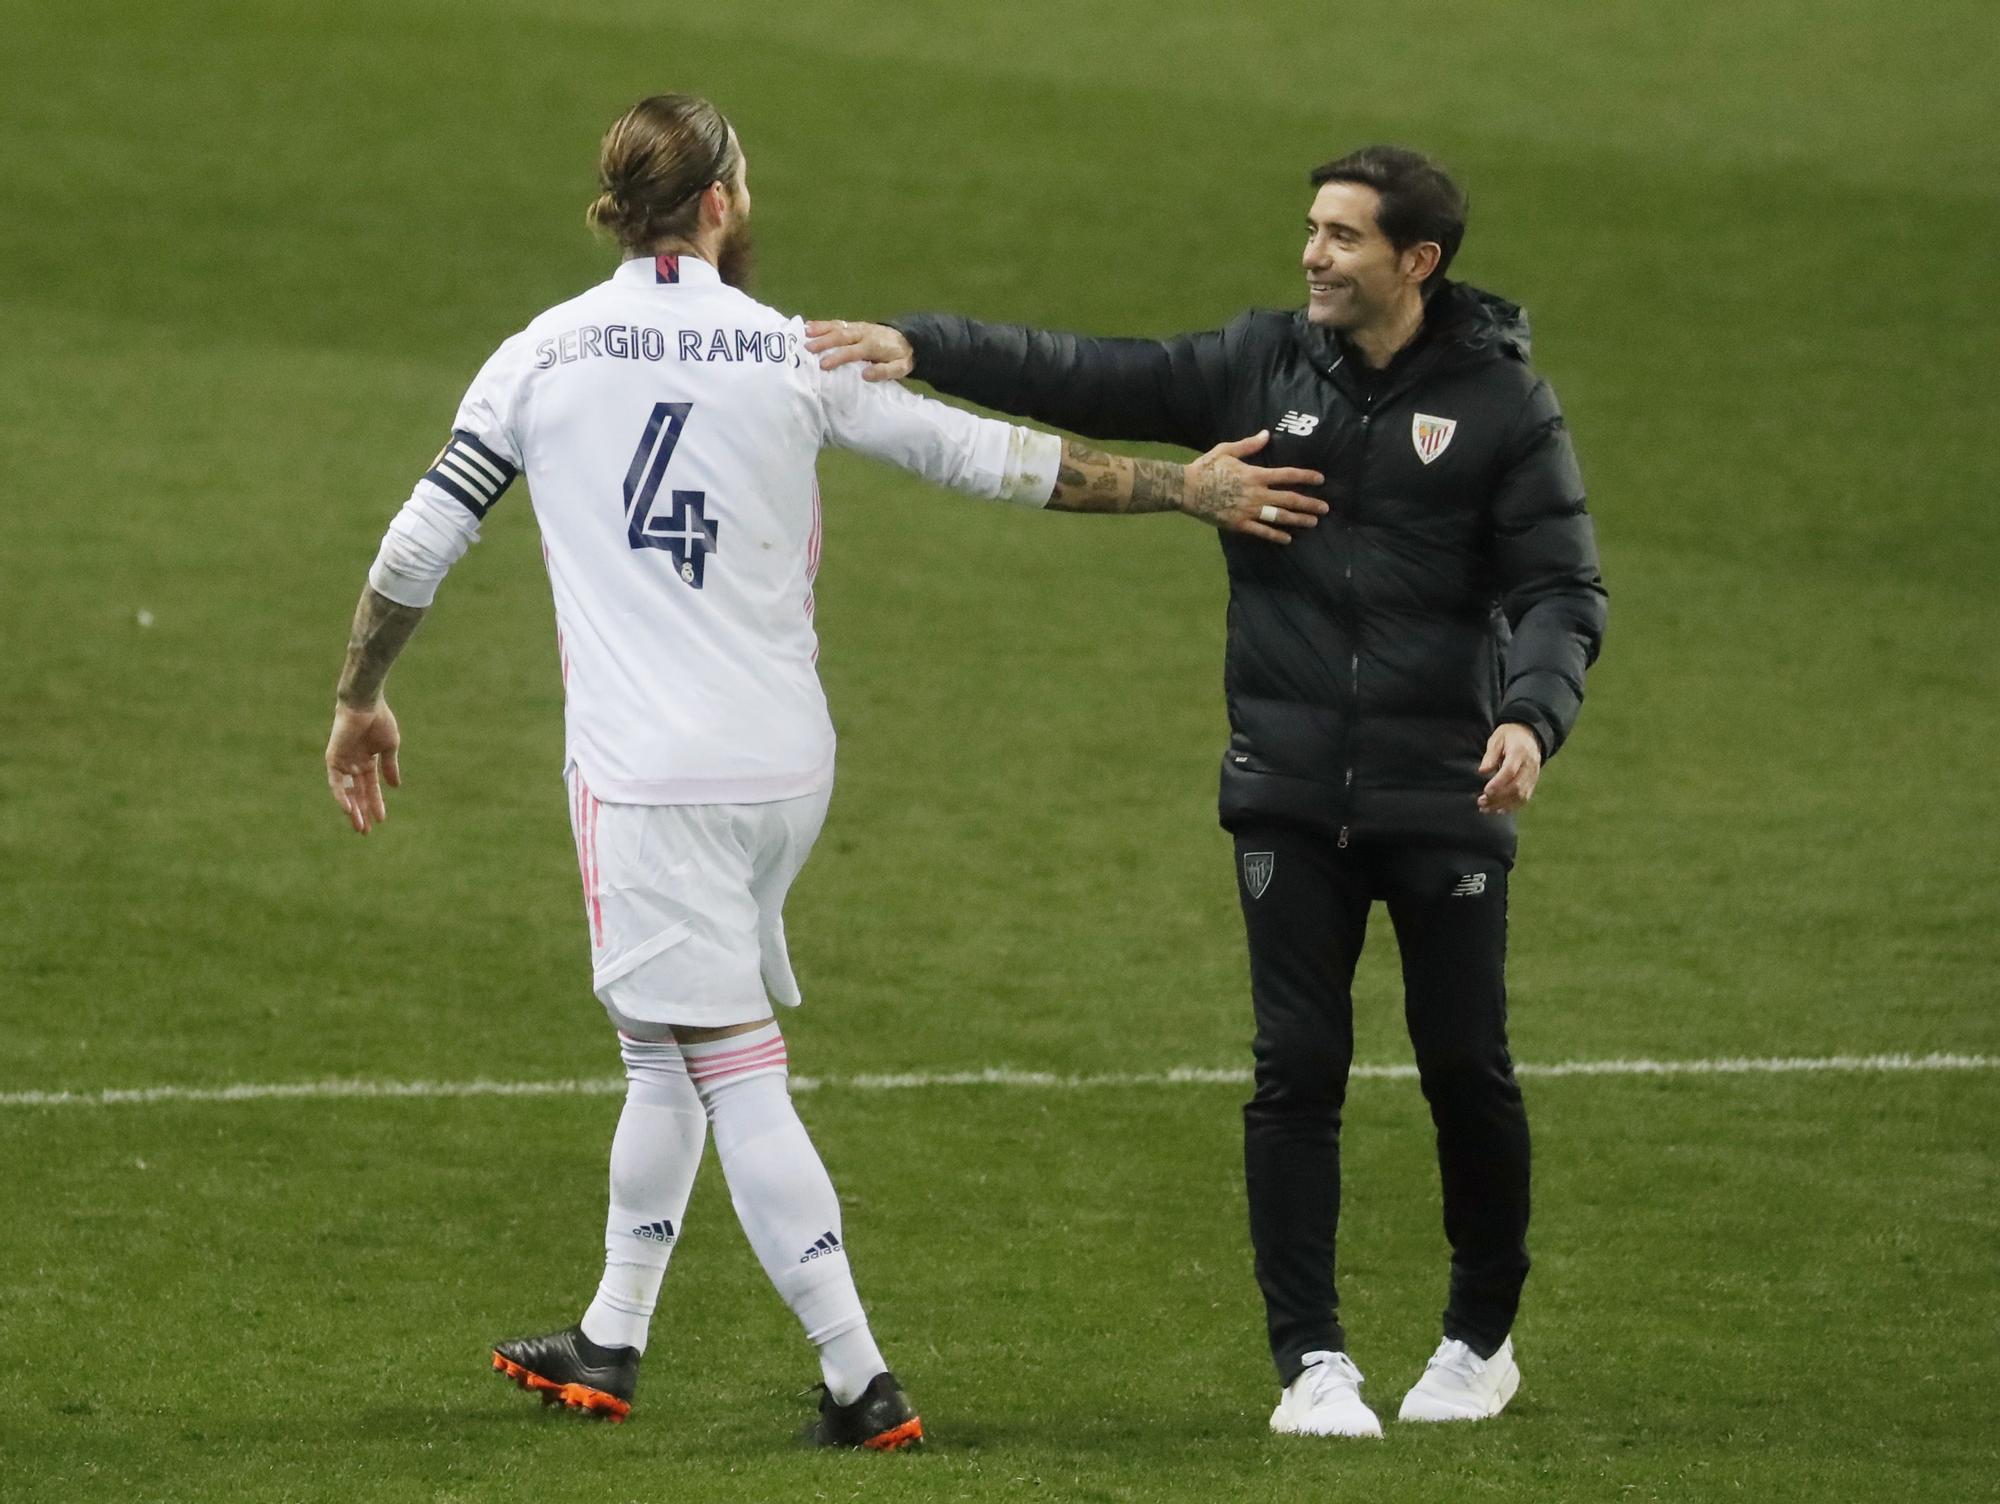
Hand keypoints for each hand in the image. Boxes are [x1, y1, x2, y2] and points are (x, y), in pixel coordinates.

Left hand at [326, 700, 401, 834]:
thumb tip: (395, 787)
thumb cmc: (380, 721)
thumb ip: (390, 767)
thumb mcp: (389, 748)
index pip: (370, 788)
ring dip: (352, 810)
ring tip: (358, 826)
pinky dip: (341, 795)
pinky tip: (348, 809)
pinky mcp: (333, 759)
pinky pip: (335, 782)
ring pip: (346, 792)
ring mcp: (342, 762)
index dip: (376, 803)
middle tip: (365, 831)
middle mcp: (353, 764)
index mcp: (367, 761)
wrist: (366, 705)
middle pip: (356, 794)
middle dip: (362, 812)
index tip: (381, 819)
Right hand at [803, 319, 914, 381]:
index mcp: (873, 345)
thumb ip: (884, 372)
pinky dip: (823, 324)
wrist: (909, 339)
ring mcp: (858, 327)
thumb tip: (865, 375)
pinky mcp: (854, 325)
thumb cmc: (900, 357)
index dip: (838, 357)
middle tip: (807, 348)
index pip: (852, 351)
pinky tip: (808, 326)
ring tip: (803, 332)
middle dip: (824, 341)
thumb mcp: (900, 368)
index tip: (823, 365)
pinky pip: (838, 323)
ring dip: (820, 329)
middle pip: (841, 336)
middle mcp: (863, 333)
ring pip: (837, 326)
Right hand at [1183, 430, 1325, 543]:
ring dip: (1298, 519)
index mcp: (1255, 474)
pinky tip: (1287, 538)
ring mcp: (1248, 511)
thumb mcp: (1226, 450)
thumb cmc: (1206, 467)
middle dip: (1309, 503)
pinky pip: (1261, 531)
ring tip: (1313, 522)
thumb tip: (1266, 434)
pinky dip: (1276, 535)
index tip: (1320, 479)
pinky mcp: (1239, 524)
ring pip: (1279, 516)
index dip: (1305, 476)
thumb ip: (1249, 445)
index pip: (1287, 475)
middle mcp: (1256, 494)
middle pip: (1289, 499)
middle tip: (1325, 508)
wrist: (1186, 489)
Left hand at [1477, 723, 1542, 813]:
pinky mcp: (1533, 782)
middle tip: (1481, 802)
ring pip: (1521, 795)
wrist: (1530, 735)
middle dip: (1498, 797)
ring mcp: (1533, 775)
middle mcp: (1530, 765)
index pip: (1510, 771)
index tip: (1486, 791)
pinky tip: (1498, 810)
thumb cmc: (1509, 736)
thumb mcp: (1497, 738)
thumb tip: (1482, 771)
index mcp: (1520, 752)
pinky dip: (1512, 806)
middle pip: (1516, 786)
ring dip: (1503, 805)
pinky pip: (1525, 798)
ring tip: (1485, 809)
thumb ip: (1490, 755)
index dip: (1498, 783)